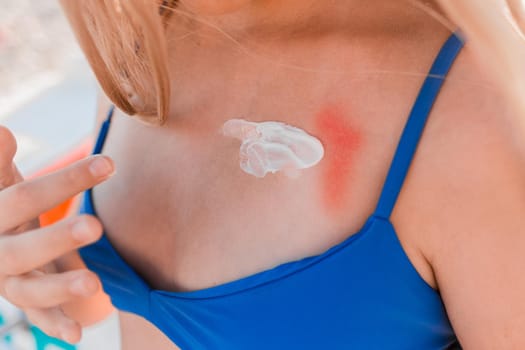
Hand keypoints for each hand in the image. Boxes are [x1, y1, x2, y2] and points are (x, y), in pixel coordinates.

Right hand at [0, 126, 114, 342]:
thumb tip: (1, 131)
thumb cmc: (2, 202)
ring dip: (59, 289)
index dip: (66, 181)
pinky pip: (37, 317)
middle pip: (23, 249)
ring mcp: (6, 281)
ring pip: (27, 291)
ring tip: (94, 284)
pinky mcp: (22, 299)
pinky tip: (78, 336)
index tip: (109, 163)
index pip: (23, 199)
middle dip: (58, 239)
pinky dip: (55, 326)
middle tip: (96, 227)